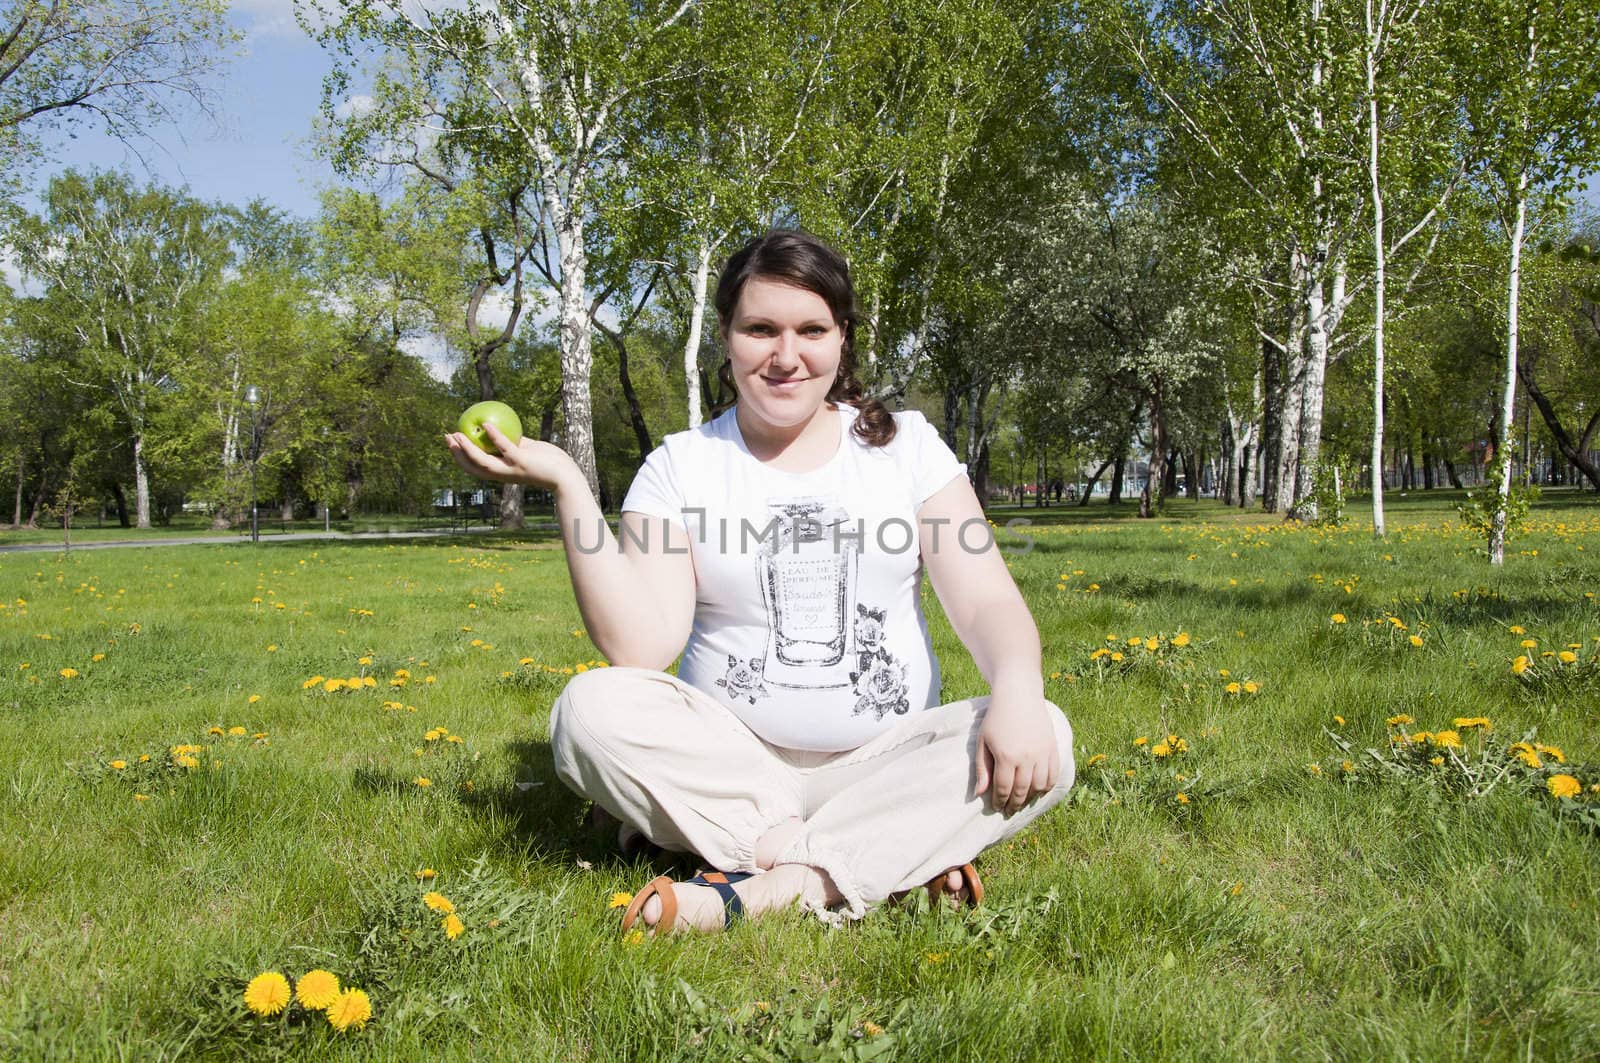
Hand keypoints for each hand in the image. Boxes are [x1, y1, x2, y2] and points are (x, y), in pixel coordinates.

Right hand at [443, 422, 578, 492]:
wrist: (565, 475)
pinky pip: (504, 447)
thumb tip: (500, 429)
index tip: (452, 442)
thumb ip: (513, 443)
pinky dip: (494, 436)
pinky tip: (486, 424)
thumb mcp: (527, 450)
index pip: (476, 467)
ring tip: (459, 434)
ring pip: (483, 461)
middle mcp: (503, 474)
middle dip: (457, 453)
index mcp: (502, 472)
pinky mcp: (521, 461)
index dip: (461, 457)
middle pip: (473, 466)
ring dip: (468, 448)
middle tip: (448, 437)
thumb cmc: (548, 462)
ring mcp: (511, 469)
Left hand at [974, 690, 1059, 815]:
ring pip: (1039, 786)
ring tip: (1023, 802)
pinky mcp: (1053, 748)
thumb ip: (982, 769)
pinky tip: (1038, 790)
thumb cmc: (996, 718)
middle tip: (1009, 811)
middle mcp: (1027, 758)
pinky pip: (1053, 775)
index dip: (1000, 801)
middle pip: (1022, 791)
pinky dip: (1047, 787)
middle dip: (1014, 804)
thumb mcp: (983, 742)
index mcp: (1006, 757)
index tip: (997, 807)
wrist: (1019, 695)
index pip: (1003, 788)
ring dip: (1031, 798)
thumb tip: (979, 794)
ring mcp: (1042, 754)